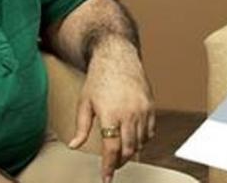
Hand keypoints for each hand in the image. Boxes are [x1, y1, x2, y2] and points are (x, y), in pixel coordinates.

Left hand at [68, 37, 154, 182]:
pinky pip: (151, 131)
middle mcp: (129, 113)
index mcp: (111, 114)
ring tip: (122, 152)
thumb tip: (74, 145)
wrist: (117, 55)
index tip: (107, 178)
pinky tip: (134, 139)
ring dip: (132, 151)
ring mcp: (143, 109)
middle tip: (112, 165)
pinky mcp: (151, 105)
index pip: (112, 148)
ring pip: (141, 142)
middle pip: (129, 149)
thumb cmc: (99, 77)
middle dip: (120, 161)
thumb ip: (81, 126)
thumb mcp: (85, 102)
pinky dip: (143, 139)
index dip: (109, 166)